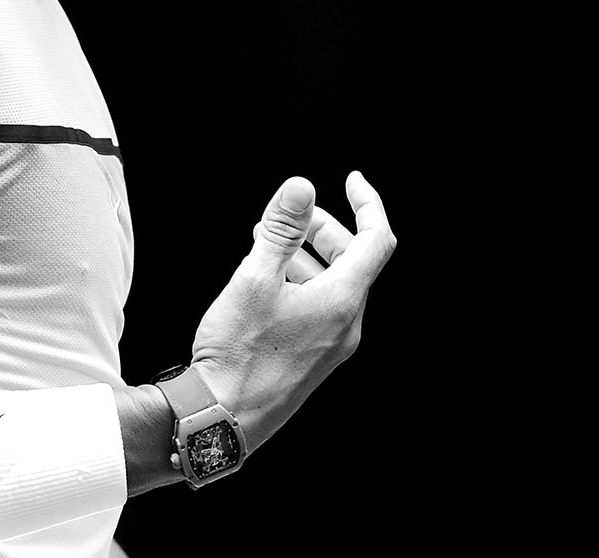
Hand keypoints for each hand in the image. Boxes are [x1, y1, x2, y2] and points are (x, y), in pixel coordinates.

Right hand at [187, 172, 396, 448]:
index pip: (376, 241)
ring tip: (268, 245)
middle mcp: (345, 325)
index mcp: (341, 302)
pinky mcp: (313, 359)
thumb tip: (301, 187)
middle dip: (326, 230)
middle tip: (294, 215)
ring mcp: (331, 345)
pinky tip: (266, 283)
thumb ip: (280, 230)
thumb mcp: (254, 279)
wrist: (223, 417)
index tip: (351, 181)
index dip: (368, 204)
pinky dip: (302, 283)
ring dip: (308, 256)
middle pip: (353, 261)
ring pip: (334, 286)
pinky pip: (321, 309)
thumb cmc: (237, 353)